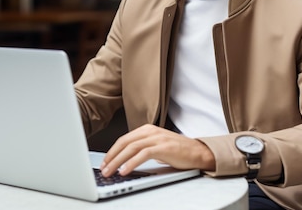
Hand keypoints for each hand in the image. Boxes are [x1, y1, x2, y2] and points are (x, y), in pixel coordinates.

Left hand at [99, 124, 214, 176]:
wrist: (199, 152)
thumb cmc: (179, 151)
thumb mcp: (157, 146)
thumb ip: (143, 148)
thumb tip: (124, 160)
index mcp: (147, 129)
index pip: (124, 139)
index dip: (112, 151)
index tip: (104, 162)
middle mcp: (151, 131)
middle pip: (124, 142)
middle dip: (111, 156)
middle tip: (103, 168)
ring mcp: (157, 138)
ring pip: (131, 148)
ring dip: (117, 161)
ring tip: (110, 171)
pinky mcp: (163, 147)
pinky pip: (142, 155)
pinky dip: (131, 163)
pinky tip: (125, 170)